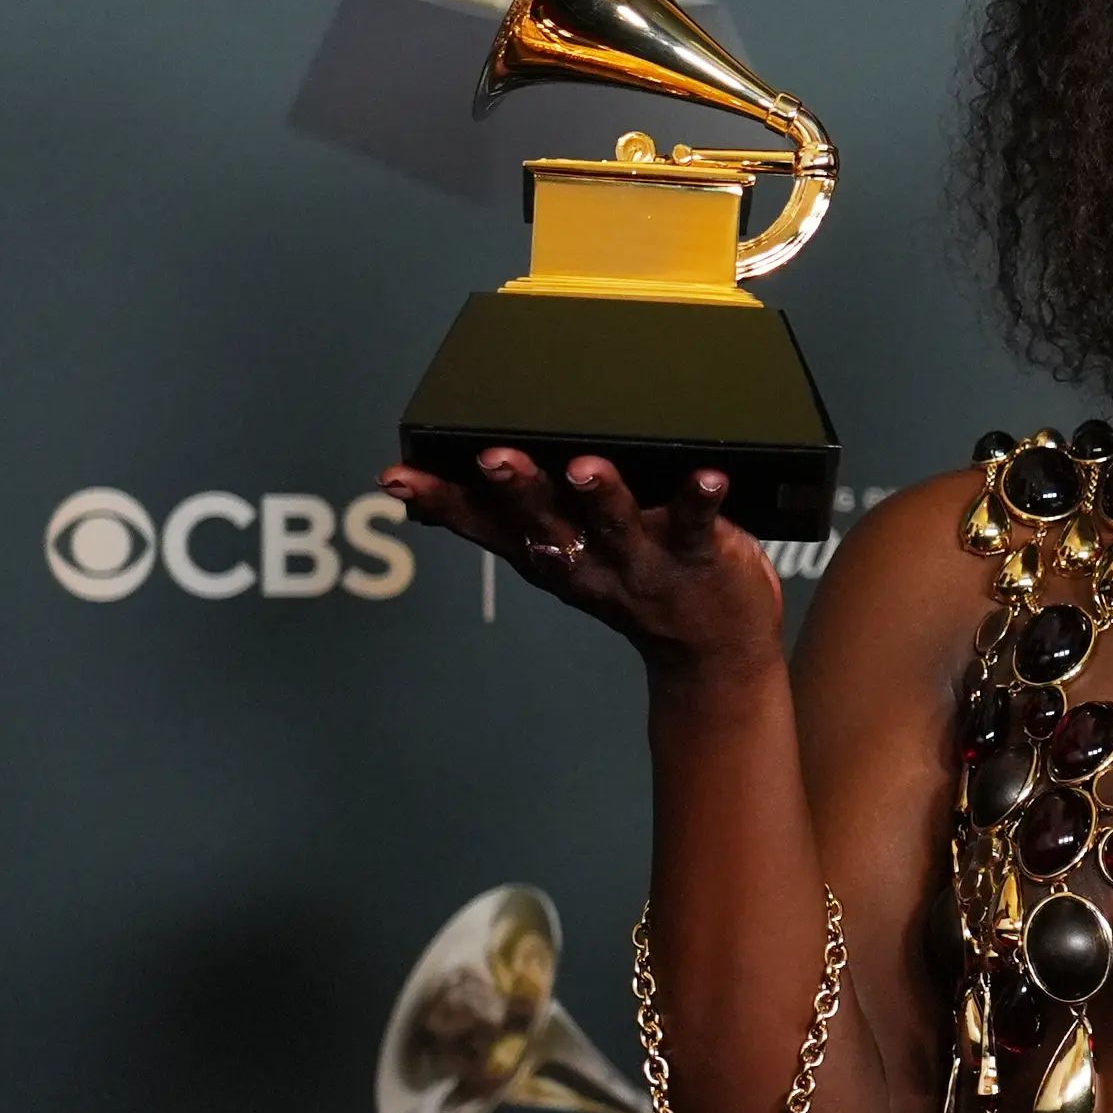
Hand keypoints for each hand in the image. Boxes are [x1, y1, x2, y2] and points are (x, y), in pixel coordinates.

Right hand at [379, 451, 784, 680]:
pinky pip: (697, 526)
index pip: (484, 525)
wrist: (712, 655)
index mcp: (547, 554)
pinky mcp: (698, 557)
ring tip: (585, 468)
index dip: (441, 502)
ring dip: (599, 496)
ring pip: (615, 526)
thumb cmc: (636, 584)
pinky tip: (708, 477)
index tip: (400, 476)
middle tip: (492, 458)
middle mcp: (587, 560)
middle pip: (544, 523)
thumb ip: (518, 518)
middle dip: (516, 490)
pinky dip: (700, 501)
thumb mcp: (564, 559)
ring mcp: (643, 562)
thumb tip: (444, 471)